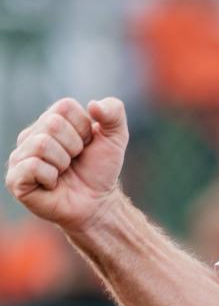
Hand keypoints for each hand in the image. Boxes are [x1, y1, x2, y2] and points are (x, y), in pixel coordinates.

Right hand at [5, 97, 127, 232]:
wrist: (96, 201)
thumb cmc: (101, 168)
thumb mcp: (116, 136)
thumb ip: (114, 111)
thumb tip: (93, 104)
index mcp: (51, 120)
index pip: (65, 107)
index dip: (84, 128)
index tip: (86, 144)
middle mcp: (31, 135)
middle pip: (52, 124)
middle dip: (75, 146)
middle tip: (75, 160)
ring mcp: (20, 157)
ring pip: (42, 144)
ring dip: (64, 162)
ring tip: (64, 172)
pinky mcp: (15, 179)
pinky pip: (32, 166)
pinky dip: (51, 177)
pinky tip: (52, 184)